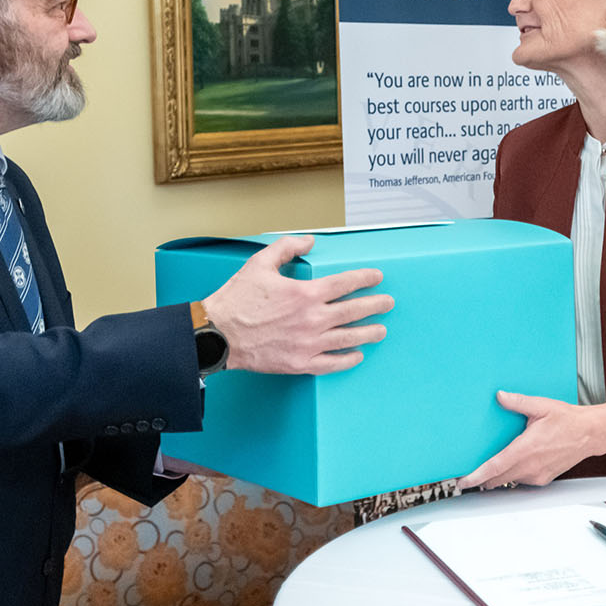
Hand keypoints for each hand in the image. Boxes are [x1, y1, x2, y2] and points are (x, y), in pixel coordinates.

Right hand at [203, 235, 392, 374]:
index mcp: (305, 294)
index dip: (365, 279)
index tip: (377, 278)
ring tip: (381, 330)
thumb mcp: (260, 263)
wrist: (217, 334)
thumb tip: (310, 241)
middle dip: (375, 306)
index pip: (346, 284)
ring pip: (348, 338)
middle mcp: (312, 319)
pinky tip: (356, 356)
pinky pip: (331, 364)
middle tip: (388, 303)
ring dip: (369, 333)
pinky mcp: (299, 363)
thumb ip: (287, 248)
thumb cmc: (237, 300)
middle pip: (354, 311)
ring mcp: (308, 344)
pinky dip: (347, 360)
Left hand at [458, 391, 605, 488]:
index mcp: (526, 449)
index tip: (463, 481)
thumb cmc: (569, 420)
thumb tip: (500, 396)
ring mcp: (537, 475)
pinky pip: (522, 480)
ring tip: (487, 471)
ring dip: (497, 478)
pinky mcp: (544, 479)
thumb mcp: (541, 406)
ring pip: (509, 481)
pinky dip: (512, 476)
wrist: (590, 434)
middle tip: (468, 477)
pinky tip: (511, 466)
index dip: (476, 476)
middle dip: (482, 480)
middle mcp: (530, 466)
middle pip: (498, 479)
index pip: (494, 467)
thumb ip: (518, 402)